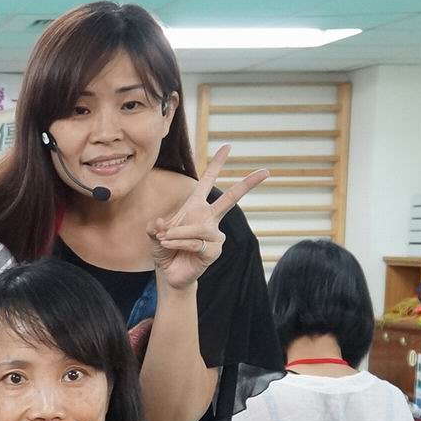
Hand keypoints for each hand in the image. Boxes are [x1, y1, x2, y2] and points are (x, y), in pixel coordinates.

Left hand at [149, 144, 269, 293]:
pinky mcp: (214, 250)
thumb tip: (159, 224)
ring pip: (199, 228)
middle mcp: (209, 218)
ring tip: (165, 239)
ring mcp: (214, 235)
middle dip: (247, 184)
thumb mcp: (155, 235)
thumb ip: (154, 228)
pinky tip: (171, 246)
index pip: (207, 181)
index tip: (228, 146)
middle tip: (266, 171)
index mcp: (196, 207)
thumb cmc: (165, 250)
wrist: (170, 274)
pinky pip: (196, 243)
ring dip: (178, 233)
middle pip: (230, 199)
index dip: (216, 164)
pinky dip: (179, 243)